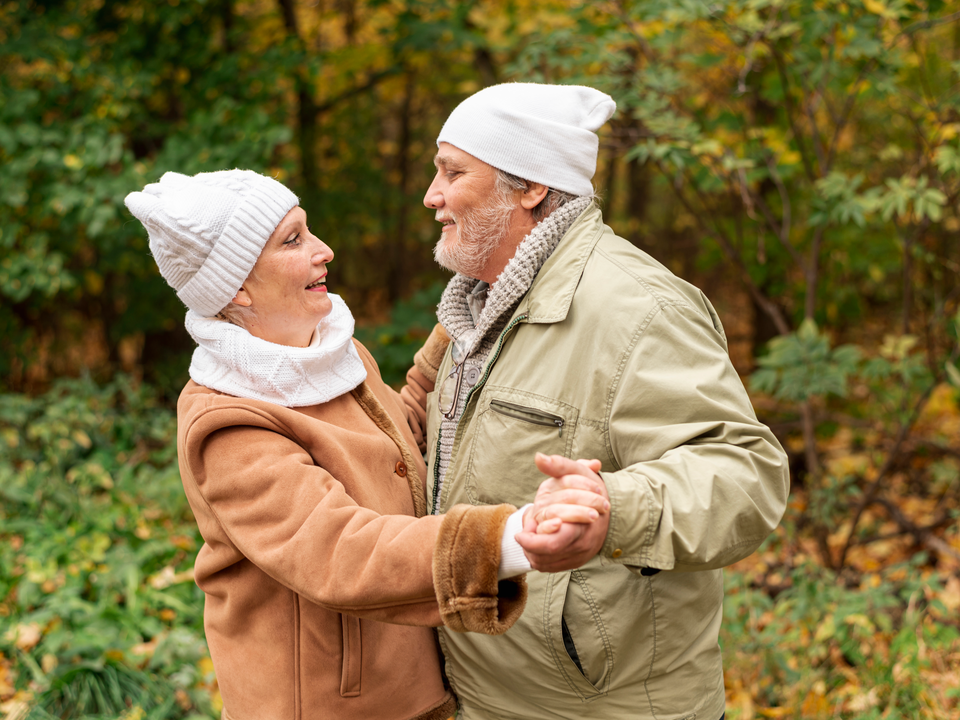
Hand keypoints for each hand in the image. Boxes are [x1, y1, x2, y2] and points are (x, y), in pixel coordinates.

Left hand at [515, 454, 610, 571]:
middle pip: (550, 554)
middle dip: (531, 547)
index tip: (520, 532)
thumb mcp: (576, 473)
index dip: (533, 541)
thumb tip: (539, 457)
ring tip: (527, 539)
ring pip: (549, 563)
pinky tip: (534, 548)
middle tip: (521, 536)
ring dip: (533, 553)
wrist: (609, 509)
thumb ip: (558, 466)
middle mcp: (583, 543)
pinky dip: (540, 558)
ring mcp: (581, 554)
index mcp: (584, 524)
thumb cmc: (590, 488)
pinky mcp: (576, 562)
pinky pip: (552, 567)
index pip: (554, 542)